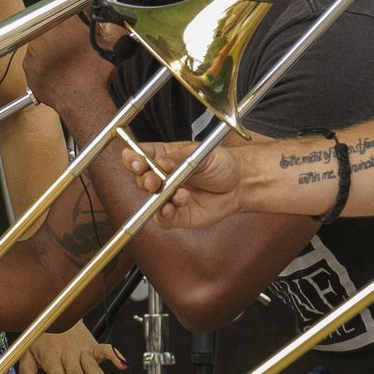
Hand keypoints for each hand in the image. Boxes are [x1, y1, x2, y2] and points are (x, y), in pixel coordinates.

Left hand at [22, 321, 125, 373]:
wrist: (53, 313)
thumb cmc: (41, 335)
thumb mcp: (27, 352)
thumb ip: (27, 373)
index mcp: (51, 356)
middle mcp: (67, 353)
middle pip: (75, 372)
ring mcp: (81, 349)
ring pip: (91, 364)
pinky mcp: (92, 344)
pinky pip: (106, 349)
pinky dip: (115, 356)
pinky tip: (122, 365)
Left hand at [23, 0, 115, 90]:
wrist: (83, 102)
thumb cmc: (95, 75)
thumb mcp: (110, 43)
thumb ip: (106, 25)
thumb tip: (107, 16)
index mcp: (61, 24)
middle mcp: (42, 36)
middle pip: (48, 21)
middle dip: (58, 25)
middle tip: (71, 36)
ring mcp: (32, 54)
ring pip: (40, 42)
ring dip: (50, 45)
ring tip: (67, 58)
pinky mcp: (29, 71)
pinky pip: (35, 61)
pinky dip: (44, 63)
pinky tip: (59, 70)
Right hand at [119, 140, 244, 228]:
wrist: (241, 184)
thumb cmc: (221, 164)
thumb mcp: (202, 154)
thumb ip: (180, 159)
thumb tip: (161, 163)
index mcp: (163, 157)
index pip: (138, 156)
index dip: (133, 158)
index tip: (137, 161)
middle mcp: (162, 177)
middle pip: (140, 179)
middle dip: (144, 179)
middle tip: (154, 181)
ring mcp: (168, 197)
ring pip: (149, 199)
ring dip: (158, 197)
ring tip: (177, 193)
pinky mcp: (177, 215)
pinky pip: (163, 219)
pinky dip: (164, 214)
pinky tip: (174, 207)